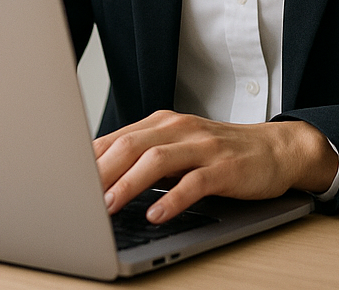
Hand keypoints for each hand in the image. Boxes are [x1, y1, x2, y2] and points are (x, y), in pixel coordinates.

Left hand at [94, 110, 337, 222]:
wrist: (275, 149)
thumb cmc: (220, 153)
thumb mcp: (177, 149)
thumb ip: (142, 158)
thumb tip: (95, 179)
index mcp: (162, 123)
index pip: (115, 138)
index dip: (87, 161)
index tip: (63, 181)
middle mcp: (179, 129)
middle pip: (130, 146)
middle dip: (99, 172)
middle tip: (75, 197)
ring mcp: (203, 147)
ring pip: (157, 161)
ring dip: (128, 185)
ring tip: (107, 208)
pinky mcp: (225, 167)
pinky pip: (194, 183)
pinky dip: (172, 199)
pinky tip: (156, 214)